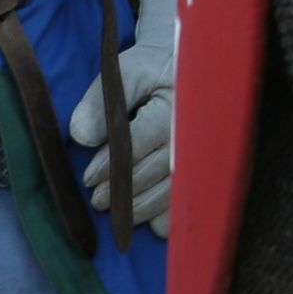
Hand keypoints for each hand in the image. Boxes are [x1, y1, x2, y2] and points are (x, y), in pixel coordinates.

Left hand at [72, 0, 187, 233]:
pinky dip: (173, 216)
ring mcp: (209, 149)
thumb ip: (99, 100)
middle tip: (96, 202)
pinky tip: (152, 226)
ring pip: (177, 188)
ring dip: (143, 206)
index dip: (113, 163)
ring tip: (115, 213)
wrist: (190, 67)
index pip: (142, 140)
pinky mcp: (212, 164)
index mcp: (178, 101)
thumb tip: (80, 137)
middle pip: (160, 170)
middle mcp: (198, 129)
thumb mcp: (122, 71)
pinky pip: (194, 196)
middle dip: (124, 191)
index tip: (88, 177)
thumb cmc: (152, 69)